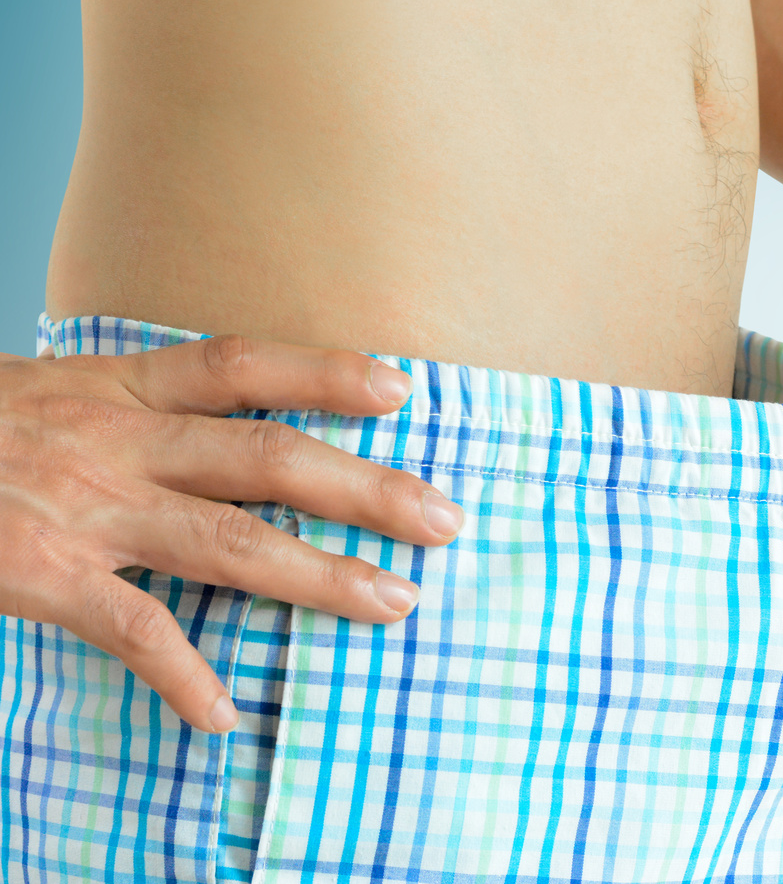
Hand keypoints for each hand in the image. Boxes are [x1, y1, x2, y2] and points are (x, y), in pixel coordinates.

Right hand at [0, 334, 465, 731]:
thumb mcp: (47, 394)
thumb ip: (134, 413)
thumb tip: (224, 437)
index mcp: (114, 388)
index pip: (238, 365)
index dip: (323, 371)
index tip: (403, 390)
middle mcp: (111, 440)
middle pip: (265, 457)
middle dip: (364, 488)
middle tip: (444, 518)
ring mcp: (79, 509)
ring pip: (226, 542)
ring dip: (317, 577)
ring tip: (391, 603)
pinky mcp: (38, 574)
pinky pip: (131, 630)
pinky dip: (181, 674)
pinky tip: (223, 714)